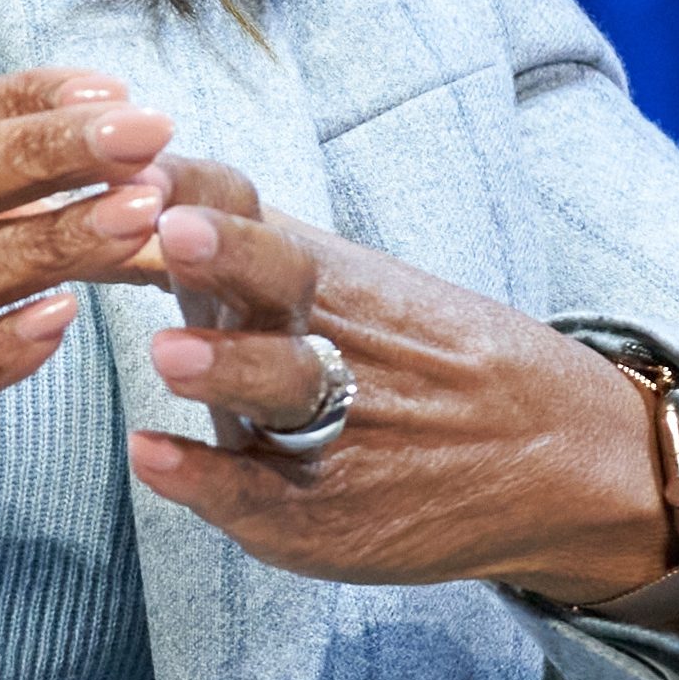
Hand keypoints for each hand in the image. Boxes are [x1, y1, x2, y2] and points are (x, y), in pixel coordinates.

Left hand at [123, 158, 677, 606]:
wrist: (556, 457)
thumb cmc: (420, 361)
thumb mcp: (347, 287)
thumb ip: (245, 245)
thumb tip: (122, 187)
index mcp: (316, 274)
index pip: (247, 209)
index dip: (200, 187)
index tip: (146, 167)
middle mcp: (317, 339)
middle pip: (276, 283)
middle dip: (227, 255)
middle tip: (175, 234)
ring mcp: (322, 428)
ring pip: (276, 388)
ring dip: (224, 366)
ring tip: (168, 352)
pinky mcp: (319, 513)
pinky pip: (257, 495)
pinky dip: (203, 478)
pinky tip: (152, 456)